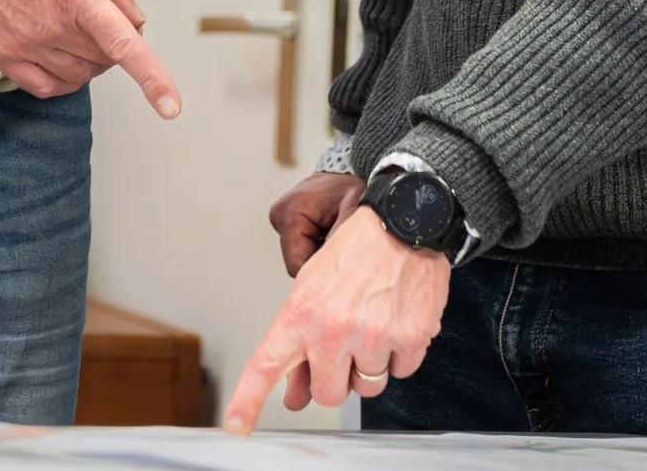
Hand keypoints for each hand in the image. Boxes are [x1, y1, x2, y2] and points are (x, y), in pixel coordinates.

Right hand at [0, 0, 180, 117]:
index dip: (152, 78)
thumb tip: (134, 20)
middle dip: (117, 41)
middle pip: (105, 58)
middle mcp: (48, 25)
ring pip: (80, 76)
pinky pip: (46, 87)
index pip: (123, 45)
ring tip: (82, 27)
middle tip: (104, 11)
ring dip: (93, 60)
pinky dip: (67, 79)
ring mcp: (21, 44)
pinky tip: (66, 56)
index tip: (171, 107)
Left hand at [222, 206, 448, 432]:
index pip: (266, 365)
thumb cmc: (356, 249)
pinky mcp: (409, 338)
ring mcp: (373, 336)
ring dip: (370, 364)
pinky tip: (396, 321)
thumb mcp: (312, 286)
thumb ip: (301, 342)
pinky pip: (400, 371)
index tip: (236, 425)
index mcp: (301, 313)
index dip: (247, 401)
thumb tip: (295, 395)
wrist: (403, 220)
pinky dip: (399, 353)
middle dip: (336, 376)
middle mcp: (334, 329)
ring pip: (368, 386)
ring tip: (373, 323)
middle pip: (328, 393)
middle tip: (345, 345)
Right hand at [269, 172, 364, 276]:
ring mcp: (281, 218)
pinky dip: (320, 244)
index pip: (297, 266)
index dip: (320, 270)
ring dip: (322, 251)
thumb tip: (335, 273)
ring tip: (339, 232)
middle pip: (298, 260)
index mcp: (289, 214)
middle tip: (345, 243)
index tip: (342, 262)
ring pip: (301, 254)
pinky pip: (303, 245)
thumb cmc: (357, 185)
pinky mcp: (289, 220)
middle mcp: (279, 216)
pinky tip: (333, 230)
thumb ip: (340, 242)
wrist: (357, 167)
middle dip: (322, 259)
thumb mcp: (355, 213)